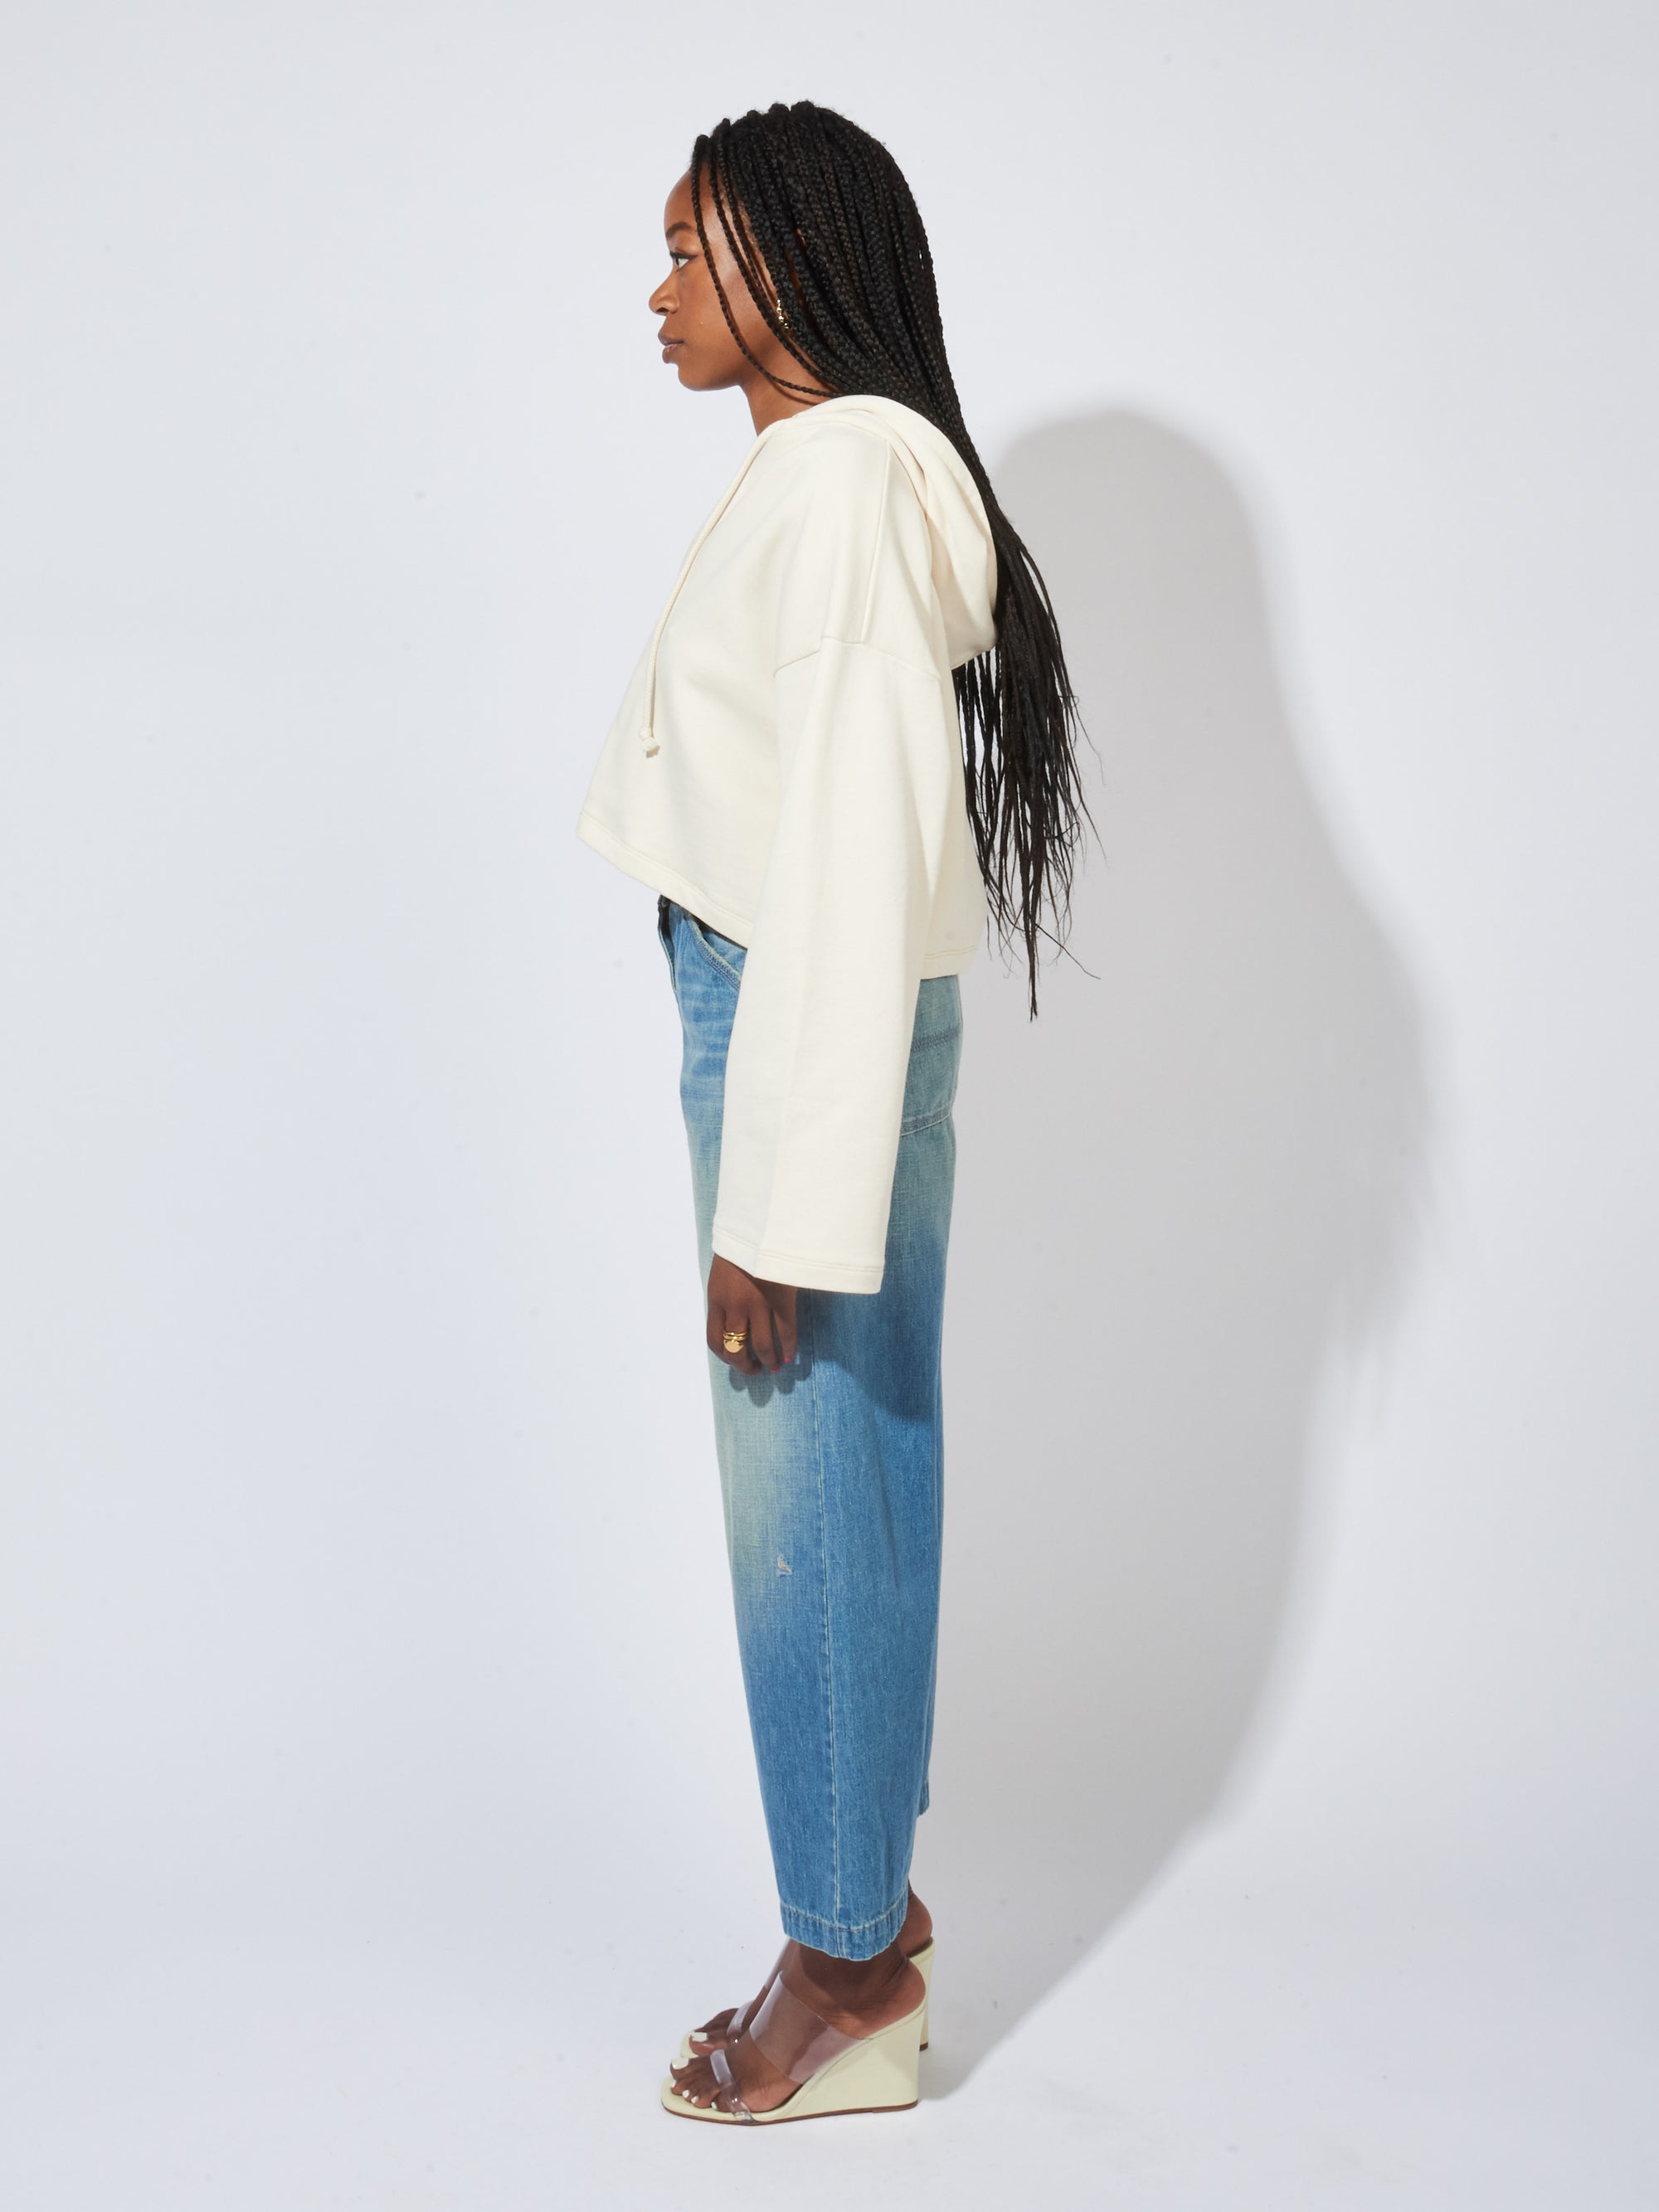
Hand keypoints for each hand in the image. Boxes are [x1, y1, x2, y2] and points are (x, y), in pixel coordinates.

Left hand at [707, 1255, 797, 1374]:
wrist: (760, 1225)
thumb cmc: (740, 1247)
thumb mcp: (723, 1273)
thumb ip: (725, 1297)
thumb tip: (733, 1321)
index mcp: (716, 1299)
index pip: (714, 1341)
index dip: (725, 1357)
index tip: (735, 1361)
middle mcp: (734, 1306)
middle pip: (737, 1349)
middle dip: (746, 1365)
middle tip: (755, 1370)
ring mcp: (758, 1304)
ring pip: (762, 1346)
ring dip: (768, 1361)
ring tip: (774, 1366)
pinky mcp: (781, 1300)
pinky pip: (785, 1331)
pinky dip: (788, 1346)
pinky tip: (789, 1354)